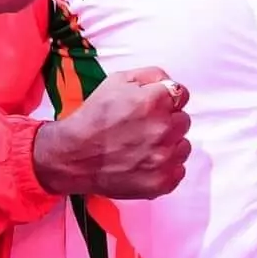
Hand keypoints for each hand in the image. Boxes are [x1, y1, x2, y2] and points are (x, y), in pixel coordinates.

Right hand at [32, 67, 191, 198]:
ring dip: (169, 145)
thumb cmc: (93, 118)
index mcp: (154, 101)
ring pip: (183, 146)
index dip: (166, 100)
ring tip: (143, 147)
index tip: (153, 108)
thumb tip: (170, 83)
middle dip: (167, 121)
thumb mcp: (117, 81)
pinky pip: (179, 170)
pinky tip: (145, 163)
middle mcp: (164, 128)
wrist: (73, 157)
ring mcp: (164, 158)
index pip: (181, 95)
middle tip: (143, 128)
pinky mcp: (162, 181)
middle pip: (183, 120)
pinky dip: (166, 167)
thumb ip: (151, 76)